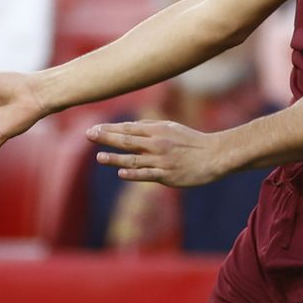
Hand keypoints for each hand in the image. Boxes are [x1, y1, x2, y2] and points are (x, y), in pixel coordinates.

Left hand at [87, 120, 231, 186]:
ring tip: (100, 157)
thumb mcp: (172, 128)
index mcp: (158, 131)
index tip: (93, 128)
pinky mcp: (167, 175)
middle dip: (107, 138)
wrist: (214, 156)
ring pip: (134, 159)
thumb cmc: (192, 142)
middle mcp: (157, 144)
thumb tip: (129, 127)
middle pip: (127, 140)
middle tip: (89, 134)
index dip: (110, 129)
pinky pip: (147, 175)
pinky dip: (134, 173)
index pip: (128, 129)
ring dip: (115, 158)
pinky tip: (121, 172)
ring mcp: (161, 160)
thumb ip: (150, 128)